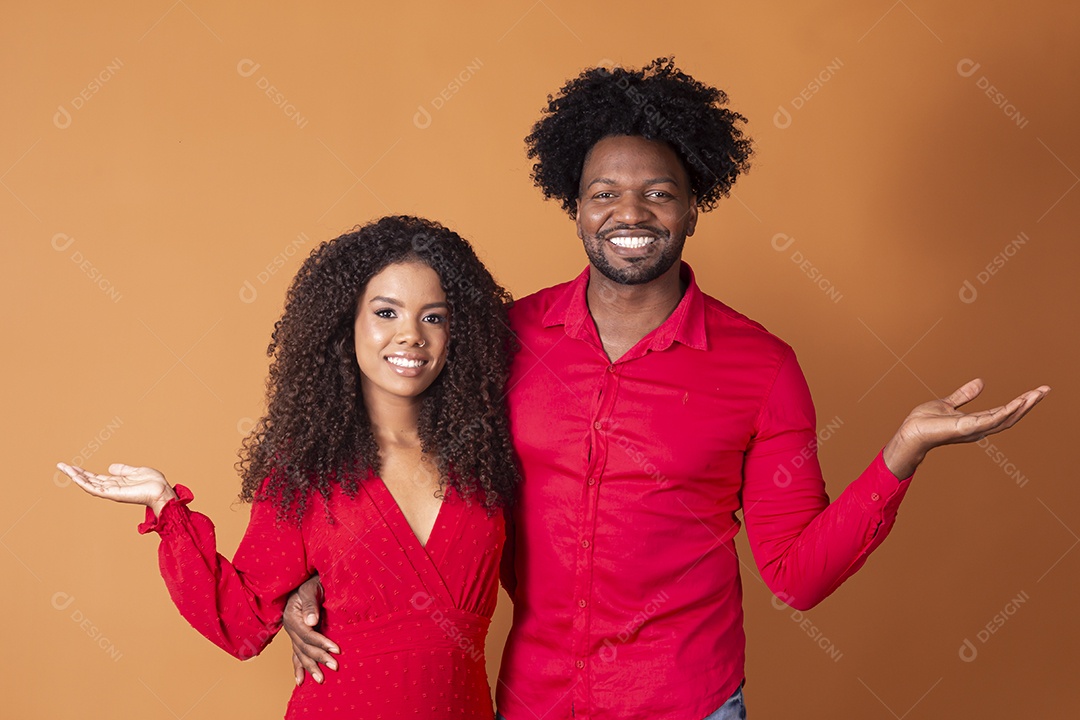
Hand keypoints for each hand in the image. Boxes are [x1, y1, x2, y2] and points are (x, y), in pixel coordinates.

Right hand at [57, 462, 177, 514]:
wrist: (162, 491)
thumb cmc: (153, 483)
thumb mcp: (136, 471)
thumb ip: (123, 469)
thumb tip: (110, 467)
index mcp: (116, 482)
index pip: (96, 477)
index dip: (83, 472)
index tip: (71, 466)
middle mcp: (111, 488)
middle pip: (89, 480)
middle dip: (74, 473)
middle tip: (60, 465)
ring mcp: (111, 492)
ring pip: (88, 484)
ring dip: (75, 477)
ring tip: (63, 468)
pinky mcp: (113, 494)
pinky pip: (95, 489)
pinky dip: (84, 483)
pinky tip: (75, 477)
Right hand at [282, 575, 338, 684]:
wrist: (306, 581)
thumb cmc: (311, 583)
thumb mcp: (310, 589)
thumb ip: (311, 605)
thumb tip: (312, 622)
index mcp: (292, 616)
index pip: (307, 634)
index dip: (321, 643)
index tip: (337, 649)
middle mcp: (290, 627)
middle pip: (304, 647)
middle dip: (320, 658)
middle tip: (335, 666)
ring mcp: (293, 634)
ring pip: (300, 654)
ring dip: (310, 668)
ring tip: (321, 680)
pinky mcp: (298, 637)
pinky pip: (296, 655)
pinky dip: (298, 668)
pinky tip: (300, 682)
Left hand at [882, 379, 1049, 478]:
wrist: (911, 431)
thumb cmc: (925, 421)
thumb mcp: (948, 403)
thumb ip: (965, 395)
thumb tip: (981, 382)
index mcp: (976, 422)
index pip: (1003, 412)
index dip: (1019, 403)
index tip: (1035, 392)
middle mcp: (980, 428)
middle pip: (1010, 416)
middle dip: (1028, 404)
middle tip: (1045, 390)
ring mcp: (975, 429)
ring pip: (1005, 418)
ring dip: (1023, 406)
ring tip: (1038, 394)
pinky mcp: (968, 428)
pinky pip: (992, 419)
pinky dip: (1006, 411)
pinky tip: (1018, 403)